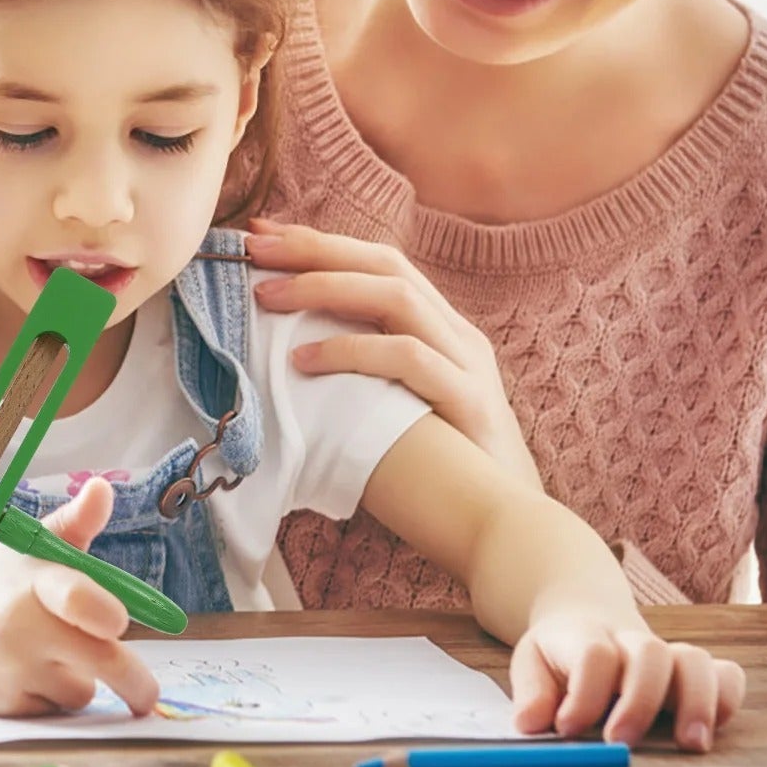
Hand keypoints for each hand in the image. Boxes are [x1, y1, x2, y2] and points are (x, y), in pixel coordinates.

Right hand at [0, 478, 160, 717]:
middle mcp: (21, 628)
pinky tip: (31, 674)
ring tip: (55, 653)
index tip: (121, 623)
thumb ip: (77, 521)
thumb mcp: (33, 546)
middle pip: (98, 660)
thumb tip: (102, 487)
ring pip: (79, 690)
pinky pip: (54, 710)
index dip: (104, 611)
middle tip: (149, 695)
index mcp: (35, 583)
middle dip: (133, 680)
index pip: (74, 597)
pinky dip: (54, 697)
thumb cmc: (0, 582)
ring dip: (83, 679)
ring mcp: (11, 671)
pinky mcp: (4, 707)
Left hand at [246, 218, 538, 487]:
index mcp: (442, 330)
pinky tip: (304, 361)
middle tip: (253, 249)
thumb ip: (360, 376)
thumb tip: (284, 355)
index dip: (322, 243)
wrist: (513, 533)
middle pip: (386, 264)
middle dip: (316, 250)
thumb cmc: (439, 474)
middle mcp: (458, 335)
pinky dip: (352, 351)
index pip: (380, 263)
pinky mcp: (471, 404)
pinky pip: (409, 360)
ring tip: (267, 298)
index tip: (262, 234)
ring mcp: (469, 366)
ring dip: (325, 289)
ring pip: (397, 297)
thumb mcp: (394, 409)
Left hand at [510, 612, 746, 752]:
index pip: (595, 655)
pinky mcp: (694, 673)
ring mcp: (668, 656)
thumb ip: (532, 693)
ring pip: (695, 661)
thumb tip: (531, 724)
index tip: (566, 730)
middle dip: (640, 701)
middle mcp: (632, 643)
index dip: (584, 694)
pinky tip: (711, 730)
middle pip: (650, 654)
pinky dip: (727, 699)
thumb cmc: (559, 654)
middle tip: (619, 741)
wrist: (587, 618)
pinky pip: (727, 675)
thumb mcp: (532, 664)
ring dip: (696, 703)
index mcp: (587, 636)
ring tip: (689, 745)